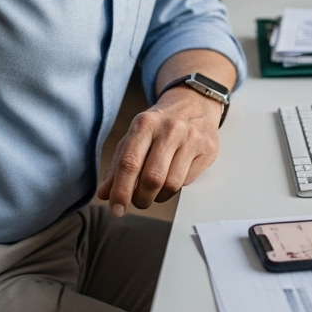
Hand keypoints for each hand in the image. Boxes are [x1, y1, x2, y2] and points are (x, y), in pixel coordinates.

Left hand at [96, 87, 221, 215]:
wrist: (194, 103)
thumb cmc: (160, 124)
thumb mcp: (135, 137)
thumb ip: (118, 165)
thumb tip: (104, 194)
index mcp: (145, 124)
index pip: (129, 162)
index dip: (121, 191)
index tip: (116, 209)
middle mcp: (169, 129)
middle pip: (152, 178)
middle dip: (141, 198)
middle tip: (138, 201)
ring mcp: (191, 138)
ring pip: (172, 184)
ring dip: (159, 196)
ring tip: (155, 190)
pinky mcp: (208, 149)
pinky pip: (187, 181)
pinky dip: (176, 187)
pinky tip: (173, 176)